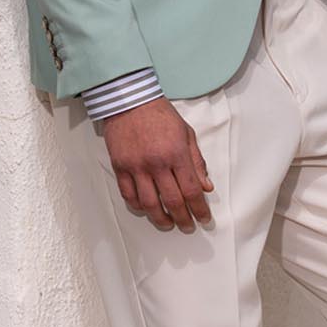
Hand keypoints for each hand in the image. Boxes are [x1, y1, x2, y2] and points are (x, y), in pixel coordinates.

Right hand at [102, 97, 214, 231]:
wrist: (129, 100)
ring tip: (167, 223)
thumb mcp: (187, 133)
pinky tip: (146, 209)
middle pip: (172, 201)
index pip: (192, 190)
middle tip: (187, 226)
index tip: (204, 219)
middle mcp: (157, 163)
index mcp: (176, 154)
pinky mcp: (120, 167)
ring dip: (160, 218)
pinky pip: (128, 195)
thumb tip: (206, 187)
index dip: (199, 209)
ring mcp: (136, 166)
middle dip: (183, 219)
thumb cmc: (161, 115)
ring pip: (149, 203)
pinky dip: (138, 206)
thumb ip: (197, 161)